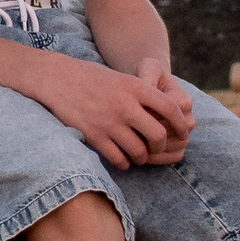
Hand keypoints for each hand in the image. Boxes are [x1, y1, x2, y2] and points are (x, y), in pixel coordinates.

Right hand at [36, 55, 192, 170]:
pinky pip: (118, 159)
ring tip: (138, 155)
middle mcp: (125, 105)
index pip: (171, 108)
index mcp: (135, 87)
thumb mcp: (121, 78)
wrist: (56, 78)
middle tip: (156, 148)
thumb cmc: (91, 78)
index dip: (181, 124)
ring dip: (142, 157)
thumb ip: (143, 94)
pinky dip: (124, 162)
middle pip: (158, 135)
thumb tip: (166, 115)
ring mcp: (108, 122)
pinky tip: (121, 158)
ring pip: (139, 152)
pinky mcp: (93, 136)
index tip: (182, 133)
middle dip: (161, 146)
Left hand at [133, 58, 194, 165]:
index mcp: (182, 101)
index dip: (149, 117)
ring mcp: (185, 134)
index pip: (169, 116)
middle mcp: (188, 120)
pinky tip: (139, 154)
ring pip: (174, 149)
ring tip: (131, 146)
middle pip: (171, 136)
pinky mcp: (179, 145)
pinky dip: (158, 159)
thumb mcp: (147, 68)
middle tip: (128, 134)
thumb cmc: (146, 77)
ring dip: (153, 150)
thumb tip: (147, 86)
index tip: (131, 114)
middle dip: (149, 135)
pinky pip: (173, 157)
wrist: (150, 88)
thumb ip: (147, 74)